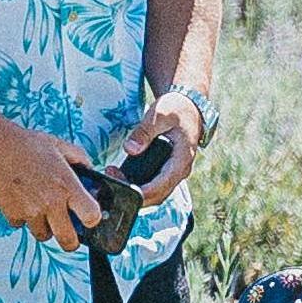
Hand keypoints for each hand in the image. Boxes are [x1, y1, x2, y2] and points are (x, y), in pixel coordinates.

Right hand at [0, 122, 100, 251]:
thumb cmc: (27, 145)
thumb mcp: (60, 145)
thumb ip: (79, 158)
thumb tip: (89, 169)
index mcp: (67, 186)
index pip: (91, 216)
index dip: (92, 219)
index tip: (88, 217)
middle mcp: (51, 202)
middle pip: (68, 240)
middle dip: (71, 241)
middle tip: (70, 235)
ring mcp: (31, 211)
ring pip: (43, 235)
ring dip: (44, 228)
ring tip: (42, 211)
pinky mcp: (13, 214)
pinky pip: (21, 226)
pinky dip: (22, 219)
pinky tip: (22, 202)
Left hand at [120, 89, 206, 205]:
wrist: (189, 107)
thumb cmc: (177, 109)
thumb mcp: (160, 114)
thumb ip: (145, 131)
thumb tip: (130, 149)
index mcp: (181, 160)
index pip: (161, 187)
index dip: (141, 193)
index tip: (123, 188)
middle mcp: (180, 171)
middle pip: (157, 196)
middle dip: (134, 194)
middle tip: (112, 178)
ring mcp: (174, 172)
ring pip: (155, 193)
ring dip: (135, 190)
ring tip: (113, 175)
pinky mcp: (167, 170)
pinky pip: (154, 185)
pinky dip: (138, 185)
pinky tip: (122, 174)